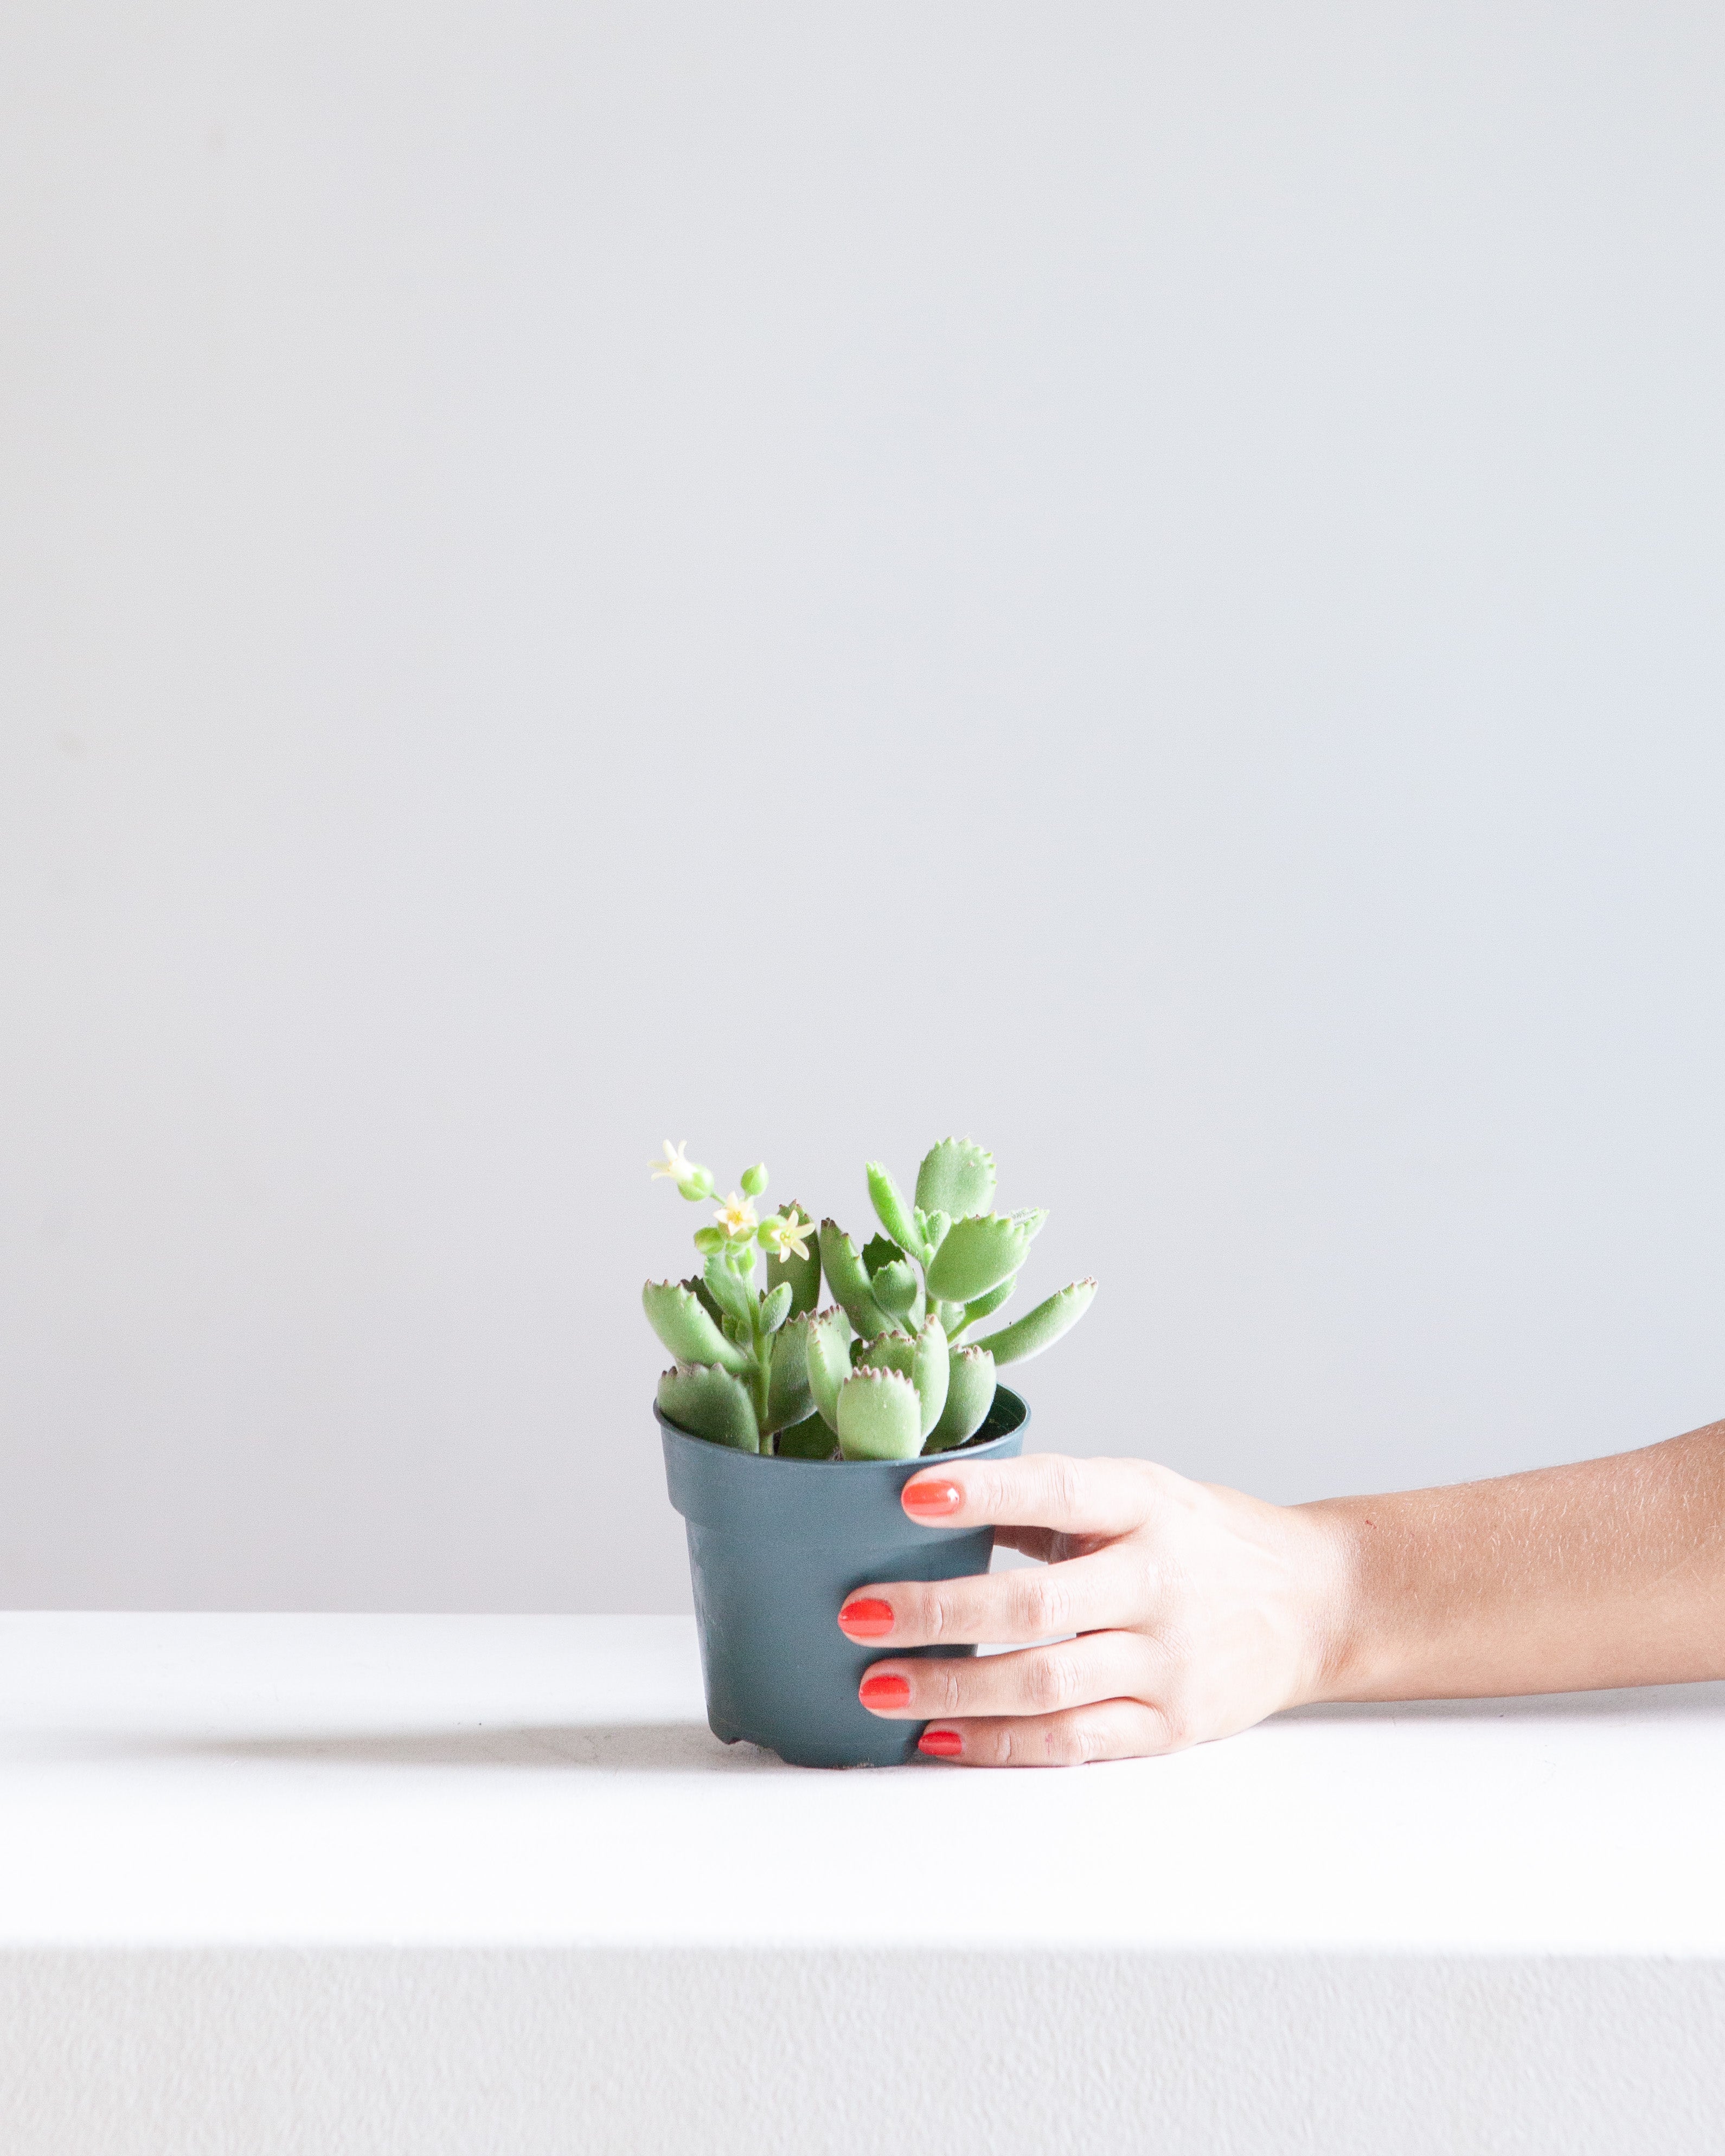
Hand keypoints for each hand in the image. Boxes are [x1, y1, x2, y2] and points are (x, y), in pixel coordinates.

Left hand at [837, 1453, 1346, 1765]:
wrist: (1315, 1603)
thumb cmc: (1203, 1540)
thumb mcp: (1139, 1493)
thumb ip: (1049, 1501)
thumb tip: (931, 1500)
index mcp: (1144, 1503)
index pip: (1057, 1489)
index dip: (983, 1493)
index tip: (910, 1495)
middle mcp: (1157, 1580)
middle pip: (1035, 1604)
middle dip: (937, 1612)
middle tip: (858, 1614)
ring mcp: (1167, 1660)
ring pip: (1043, 1683)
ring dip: (951, 1687)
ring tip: (877, 1686)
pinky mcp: (1169, 1726)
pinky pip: (1071, 1742)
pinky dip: (999, 1744)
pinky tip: (939, 1737)